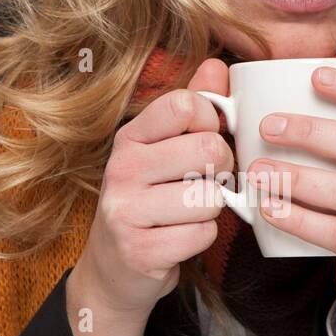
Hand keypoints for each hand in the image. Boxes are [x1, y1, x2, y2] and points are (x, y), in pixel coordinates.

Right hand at [72, 58, 233, 319]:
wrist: (113, 270)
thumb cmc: (148, 203)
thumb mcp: (162, 151)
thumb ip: (193, 109)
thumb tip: (218, 65)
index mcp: (129, 138)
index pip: (186, 105)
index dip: (211, 123)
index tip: (204, 140)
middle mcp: (122, 169)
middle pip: (209, 150)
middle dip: (221, 171)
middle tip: (205, 182)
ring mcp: (126, 211)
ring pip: (210, 197)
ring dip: (212, 210)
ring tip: (188, 214)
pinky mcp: (140, 250)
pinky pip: (203, 234)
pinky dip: (202, 238)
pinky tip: (180, 238)